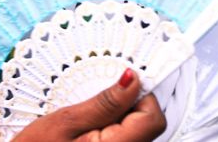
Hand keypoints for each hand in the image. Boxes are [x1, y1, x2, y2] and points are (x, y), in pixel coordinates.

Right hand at [13, 68, 165, 141]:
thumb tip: (133, 80)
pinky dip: (110, 128)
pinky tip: (87, 129)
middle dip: (127, 106)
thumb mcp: (65, 122)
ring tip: (87, 117)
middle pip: (146, 125)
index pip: (152, 118)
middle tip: (95, 101)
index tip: (120, 82)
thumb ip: (104, 103)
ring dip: (117, 117)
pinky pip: (123, 138)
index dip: (139, 96)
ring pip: (135, 131)